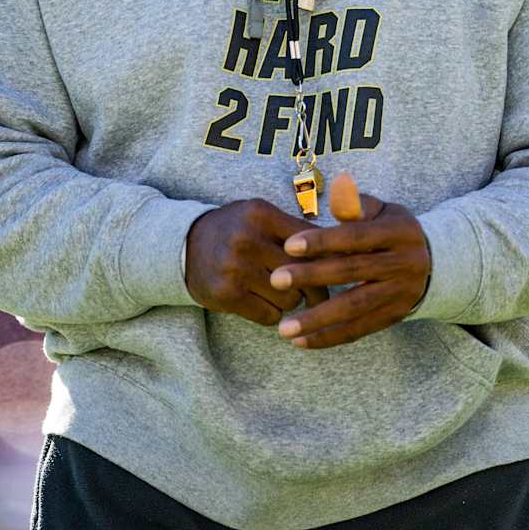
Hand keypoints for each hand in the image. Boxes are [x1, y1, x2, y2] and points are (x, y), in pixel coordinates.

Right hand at [185, 199, 330, 326]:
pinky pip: (270, 315)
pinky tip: (264, 303)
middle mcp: (247, 239)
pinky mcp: (226, 294)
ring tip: (282, 293)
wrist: (184, 246)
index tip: (339, 269)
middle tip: (319, 292)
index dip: (329, 258)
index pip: (311, 240)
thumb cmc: (236, 230)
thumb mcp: (261, 216)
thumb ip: (297, 229)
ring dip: (291, 301)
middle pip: (304, 272)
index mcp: (261, 214)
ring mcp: (235, 268)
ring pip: (290, 298)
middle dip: (315, 286)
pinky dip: (273, 314)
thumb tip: (344, 253)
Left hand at [266, 173, 432, 349]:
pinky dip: (330, 337)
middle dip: (312, 277)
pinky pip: (359, 330)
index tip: (289, 245)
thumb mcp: (381, 210)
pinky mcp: (394, 317)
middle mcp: (404, 264)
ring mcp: (400, 294)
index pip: (357, 237)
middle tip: (276, 280)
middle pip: (353, 272)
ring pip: (355, 308)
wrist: (431, 261)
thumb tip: (339, 189)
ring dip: (318, 320)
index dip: (323, 241)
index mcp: (398, 232)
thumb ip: (356, 204)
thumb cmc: (391, 229)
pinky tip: (301, 342)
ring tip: (284, 328)